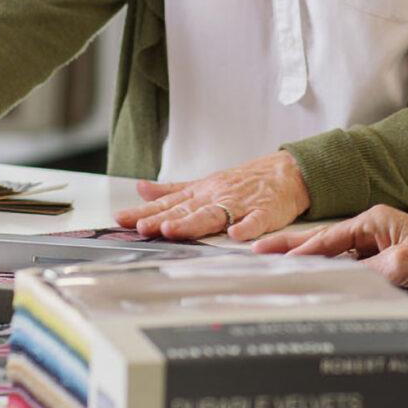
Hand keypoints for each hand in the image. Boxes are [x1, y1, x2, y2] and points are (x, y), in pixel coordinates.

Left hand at [114, 150, 308, 240]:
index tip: (121, 219)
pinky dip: (246, 228)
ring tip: (172, 230)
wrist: (285, 172)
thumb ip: (171, 191)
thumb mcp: (202, 184)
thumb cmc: (242, 182)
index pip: (167, 204)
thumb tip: (141, 189)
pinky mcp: (264, 212)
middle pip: (185, 210)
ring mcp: (239, 205)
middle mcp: (215, 198)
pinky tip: (236, 234)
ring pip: (213, 215)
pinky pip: (255, 221)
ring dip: (192, 223)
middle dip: (162, 220)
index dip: (144, 212)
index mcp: (199, 193)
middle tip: (141, 227)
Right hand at [251, 205, 407, 289]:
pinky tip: (316, 278)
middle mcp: (372, 229)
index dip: (299, 252)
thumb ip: (365, 272)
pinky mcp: (384, 258)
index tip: (273, 258)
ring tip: (277, 263)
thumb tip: (336, 279)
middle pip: (322, 240)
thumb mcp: (403, 265)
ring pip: (334, 253)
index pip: (327, 240)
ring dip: (308, 259)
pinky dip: (331, 271)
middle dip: (290, 246)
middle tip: (258, 251)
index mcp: (372, 221)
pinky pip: (350, 265)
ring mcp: (377, 244)